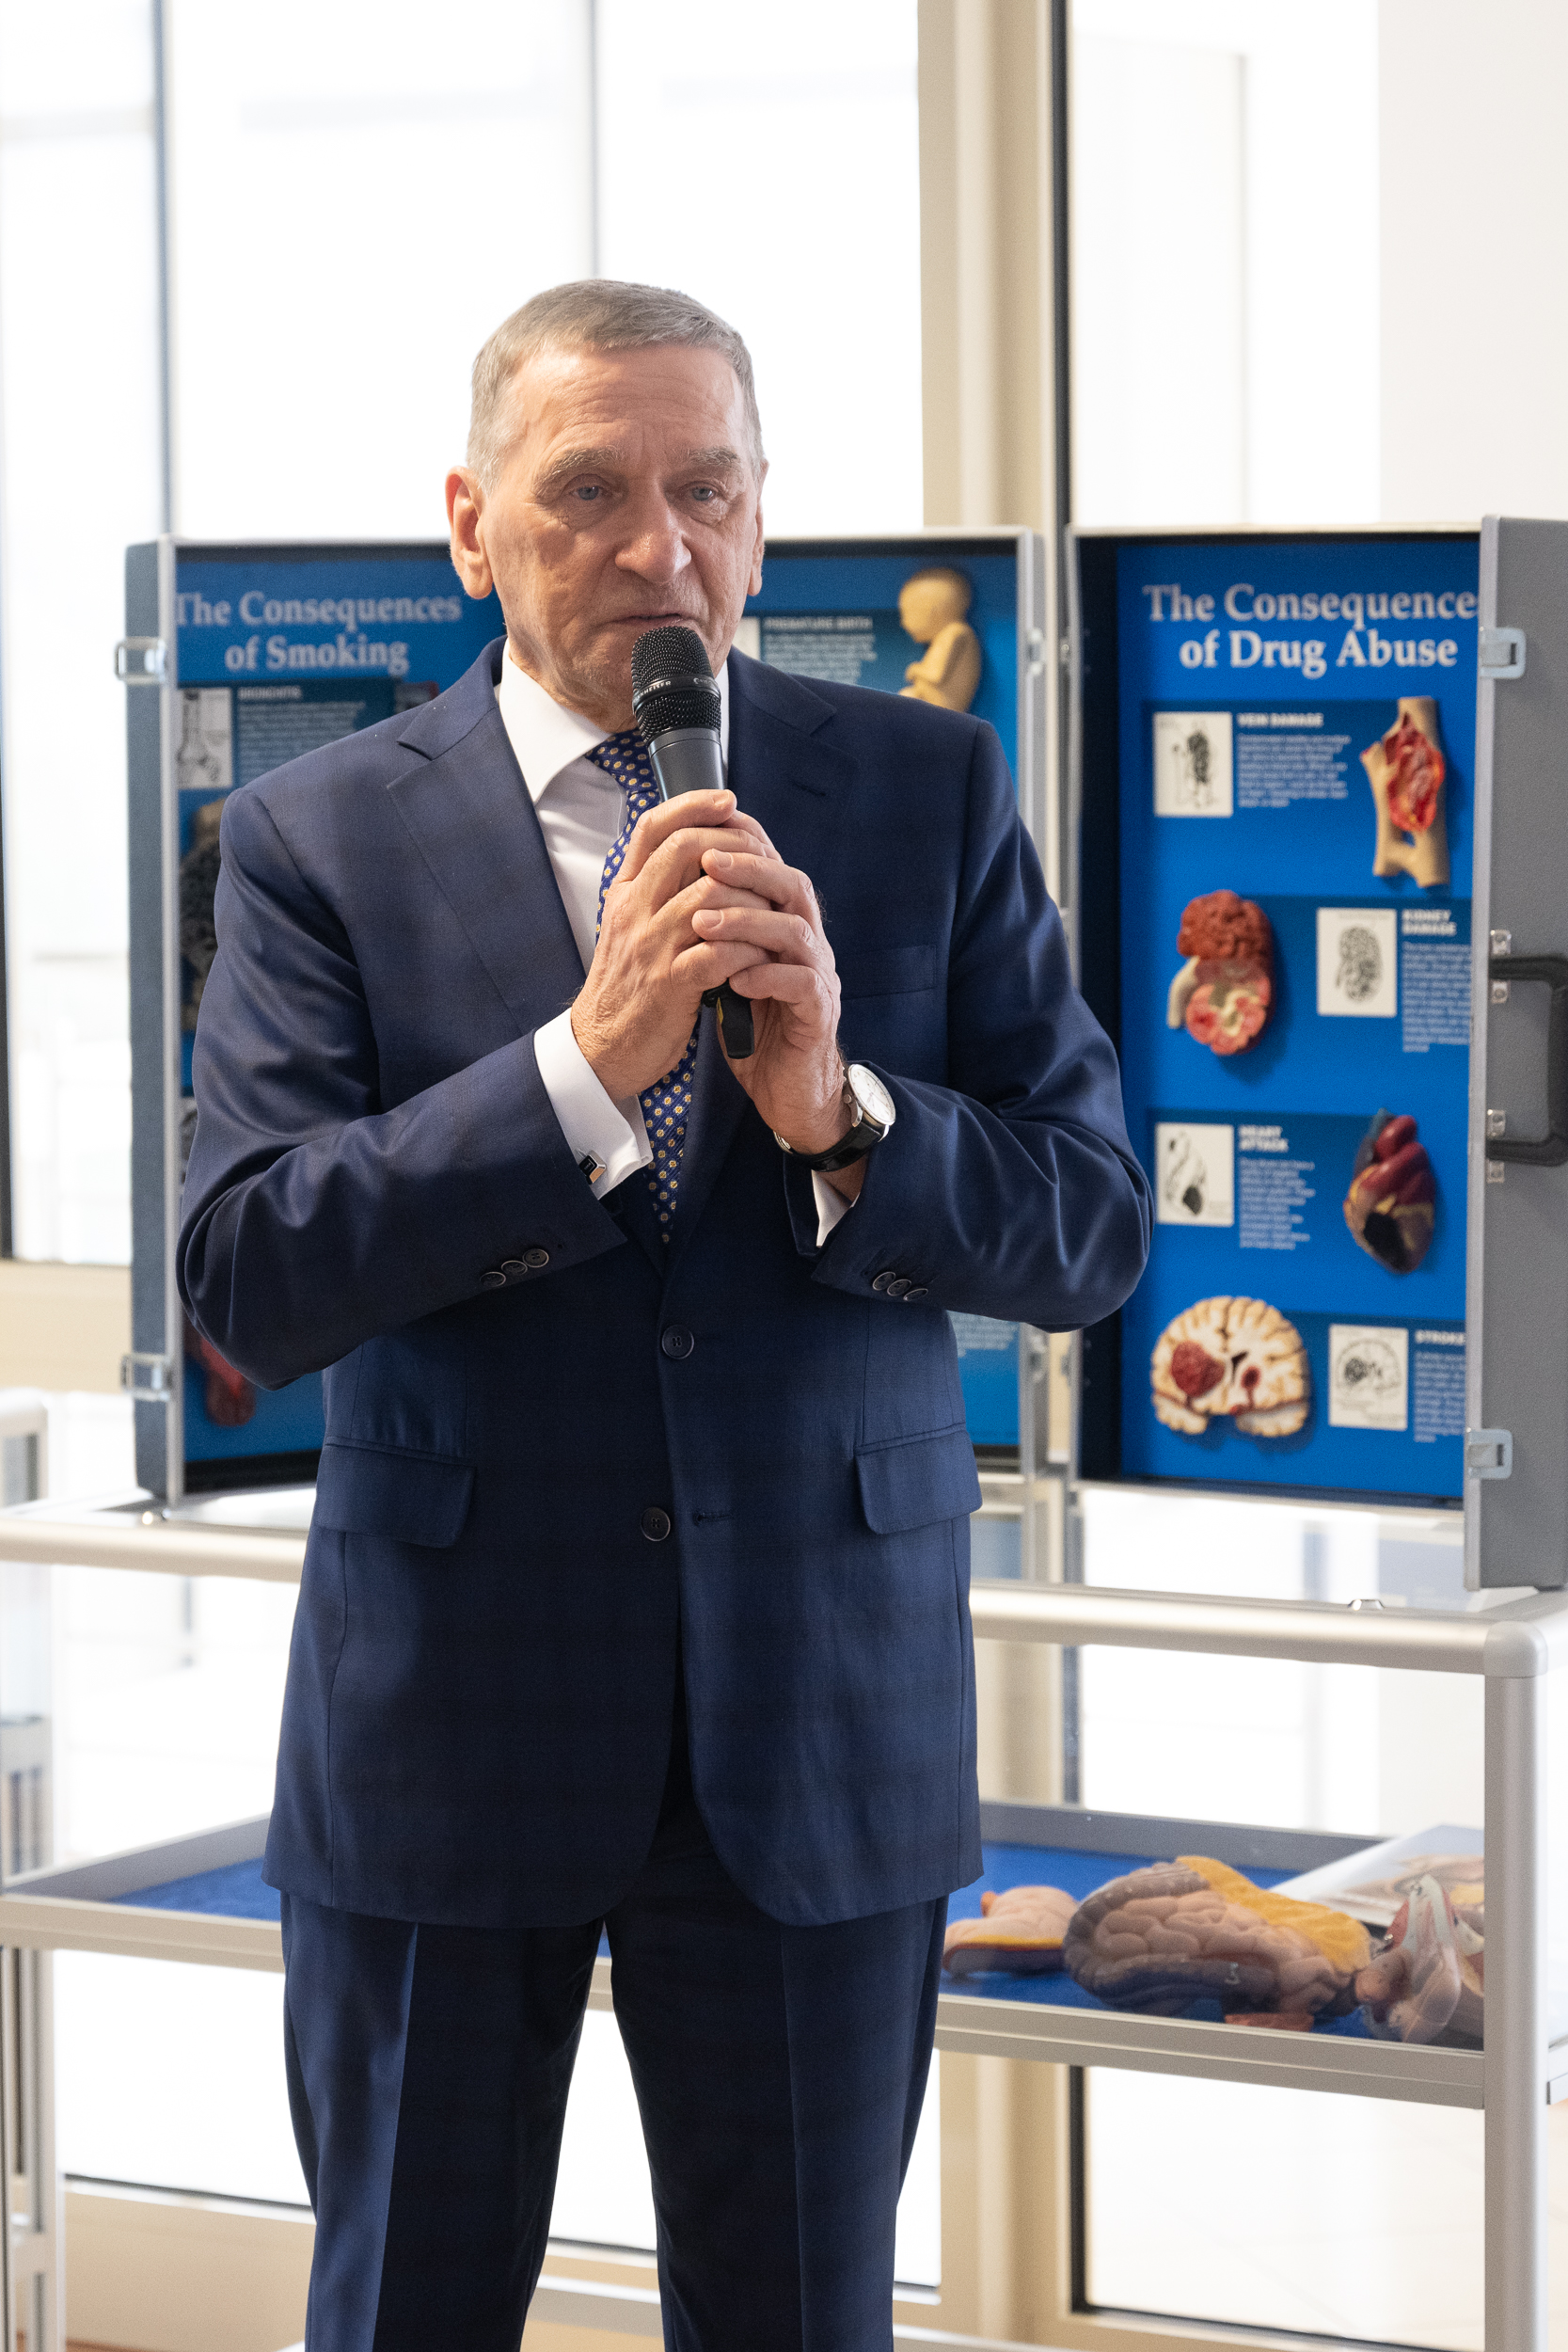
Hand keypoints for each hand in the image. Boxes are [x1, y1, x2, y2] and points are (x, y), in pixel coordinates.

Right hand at [571, 790, 777, 1099]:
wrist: (603, 1048)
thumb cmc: (628, 988)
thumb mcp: (630, 929)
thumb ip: (654, 892)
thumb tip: (695, 855)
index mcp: (624, 894)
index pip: (653, 827)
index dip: (692, 804)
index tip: (728, 800)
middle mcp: (633, 911)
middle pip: (684, 847)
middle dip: (734, 844)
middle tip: (765, 854)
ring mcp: (650, 945)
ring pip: (708, 894)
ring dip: (751, 896)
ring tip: (773, 907)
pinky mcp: (669, 983)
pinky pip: (719, 951)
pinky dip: (749, 948)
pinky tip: (762, 953)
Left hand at [691, 843, 859, 1188]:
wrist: (786, 1088)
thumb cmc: (754, 1026)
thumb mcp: (726, 969)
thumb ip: (714, 933)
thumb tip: (673, 890)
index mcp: (784, 925)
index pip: (772, 867)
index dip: (744, 844)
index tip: (703, 833)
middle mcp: (808, 943)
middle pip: (791, 885)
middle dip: (749, 870)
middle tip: (707, 863)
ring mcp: (819, 975)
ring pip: (796, 930)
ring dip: (749, 922)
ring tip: (704, 924)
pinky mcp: (820, 1012)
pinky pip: (802, 983)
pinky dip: (768, 976)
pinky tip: (736, 979)